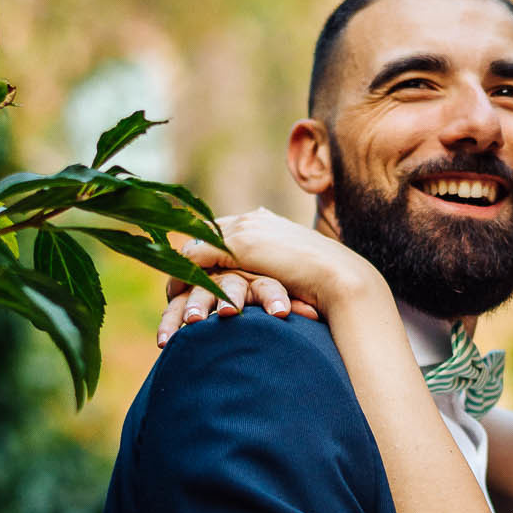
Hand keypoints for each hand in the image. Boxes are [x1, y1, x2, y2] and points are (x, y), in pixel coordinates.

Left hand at [159, 209, 374, 343]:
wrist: (341, 278)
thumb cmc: (328, 282)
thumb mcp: (295, 270)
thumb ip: (277, 268)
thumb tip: (270, 282)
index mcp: (266, 220)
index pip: (224, 228)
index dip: (205, 248)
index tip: (192, 268)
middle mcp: (252, 218)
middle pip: (205, 231)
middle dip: (187, 255)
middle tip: (172, 280)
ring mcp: (244, 228)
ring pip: (196, 244)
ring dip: (181, 268)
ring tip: (170, 291)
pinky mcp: (238, 245)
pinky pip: (196, 257)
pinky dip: (182, 274)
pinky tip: (174, 293)